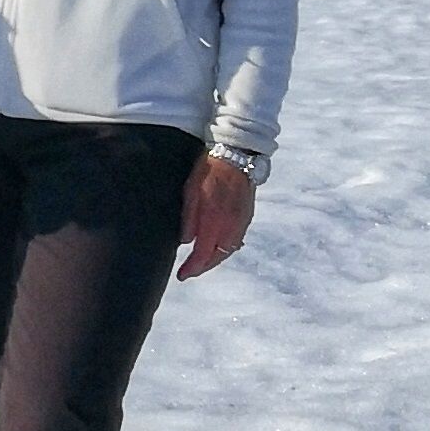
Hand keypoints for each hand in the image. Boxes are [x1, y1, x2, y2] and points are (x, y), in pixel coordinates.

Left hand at [175, 155, 255, 279]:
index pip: (204, 253)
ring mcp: (242, 220)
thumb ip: (189, 219)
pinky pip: (236, 239)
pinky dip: (226, 248)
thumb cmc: (208, 171)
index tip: (182, 275)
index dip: (193, 268)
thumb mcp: (190, 192)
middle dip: (204, 267)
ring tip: (201, 263)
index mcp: (215, 220)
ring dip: (215, 259)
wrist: (237, 155)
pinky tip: (217, 248)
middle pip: (218, 255)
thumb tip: (185, 242)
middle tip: (190, 272)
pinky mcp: (247, 215)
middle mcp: (232, 225)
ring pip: (229, 249)